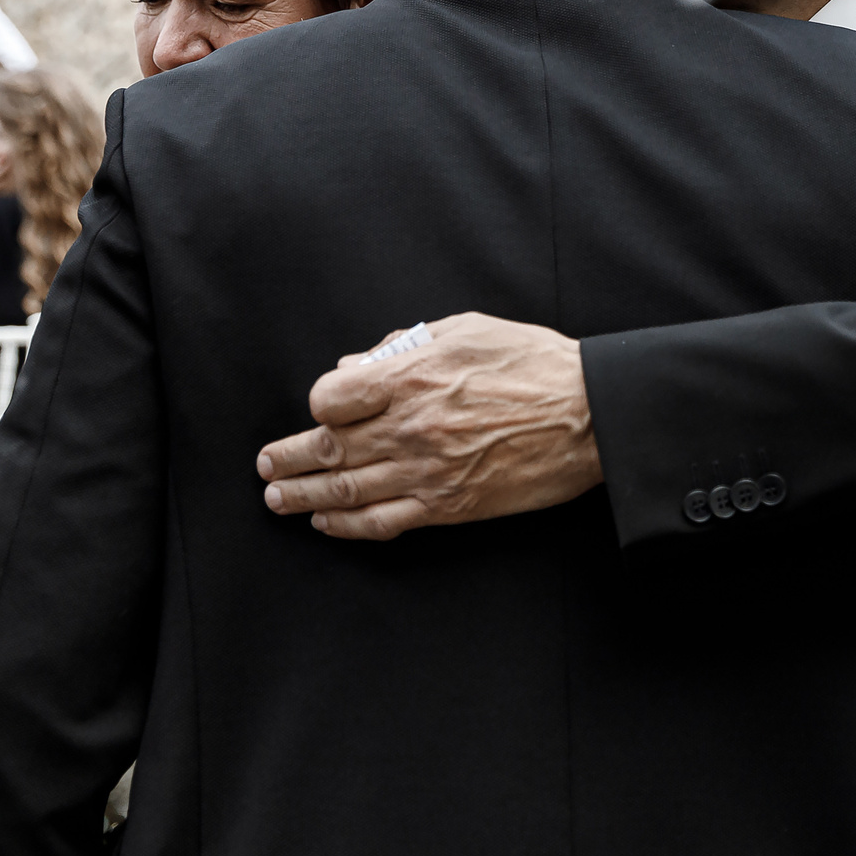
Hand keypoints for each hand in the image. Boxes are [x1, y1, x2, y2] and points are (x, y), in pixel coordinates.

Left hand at [256, 314, 600, 539]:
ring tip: (276, 497)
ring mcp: (426, 472)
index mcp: (410, 377)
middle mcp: (409, 428)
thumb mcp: (466, 330)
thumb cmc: (533, 363)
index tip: (320, 408)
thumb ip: (403, 345)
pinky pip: (382, 522)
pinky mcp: (448, 506)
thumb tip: (354, 365)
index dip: (318, 404)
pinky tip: (326, 521)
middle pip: (326, 449)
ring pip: (345, 490)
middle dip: (287, 459)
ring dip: (301, 495)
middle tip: (265, 465)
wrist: (590, 416)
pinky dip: (346, 525)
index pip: (330, 399)